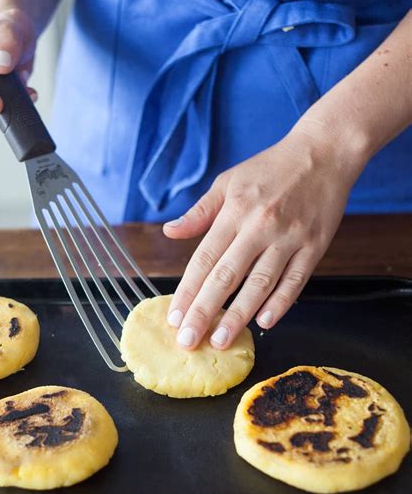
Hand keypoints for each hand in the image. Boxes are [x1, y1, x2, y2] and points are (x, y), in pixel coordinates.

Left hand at [163, 124, 366, 349]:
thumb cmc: (271, 168)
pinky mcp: (315, 246)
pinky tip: (265, 322)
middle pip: (226, 276)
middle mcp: (260, 226)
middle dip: (204, 312)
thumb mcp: (228, 181)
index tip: (174, 317)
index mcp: (235, 211)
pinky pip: (296, 280)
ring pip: (260, 283)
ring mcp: (289, 238)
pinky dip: (281, 302)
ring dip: (239, 315)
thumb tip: (170, 232)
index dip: (187, 291)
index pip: (204, 259)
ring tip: (221, 340)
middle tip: (189, 341)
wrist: (324, 153)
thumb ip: (200, 212)